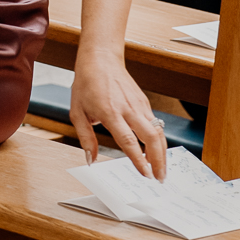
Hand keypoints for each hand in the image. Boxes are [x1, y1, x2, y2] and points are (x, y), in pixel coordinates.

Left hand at [69, 53, 167, 178]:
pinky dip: (158, 141)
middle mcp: (128, 109)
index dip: (139, 159)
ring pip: (158, 132)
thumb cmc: (86, 85)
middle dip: (159, 161)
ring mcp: (139, 105)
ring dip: (162, 153)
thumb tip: (90, 160)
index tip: (146, 174)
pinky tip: (155, 153)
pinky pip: (156, 125)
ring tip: (161, 170)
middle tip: (160, 179)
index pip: (128, 140)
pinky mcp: (145, 103)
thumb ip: (85, 138)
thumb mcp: (77, 113)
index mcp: (110, 112)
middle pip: (151, 138)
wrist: (100, 60)